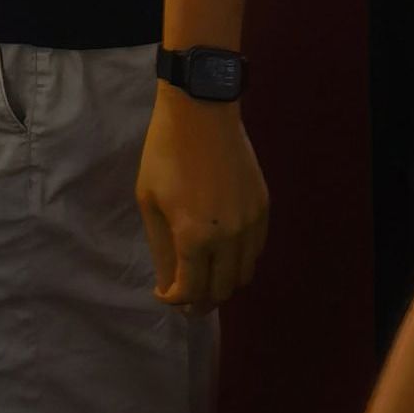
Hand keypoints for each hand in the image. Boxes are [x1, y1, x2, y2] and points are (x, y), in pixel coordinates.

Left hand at [137, 85, 268, 311]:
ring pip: (244, 275)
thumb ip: (161, 249)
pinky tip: (223, 251)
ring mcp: (251, 222)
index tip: (163, 294)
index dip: (174, 300)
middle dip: (200, 300)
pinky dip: (240, 261)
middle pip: (221, 291)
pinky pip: (256, 250)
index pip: (191, 291)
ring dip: (223, 283)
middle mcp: (229, 237)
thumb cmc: (164, 153)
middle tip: (184, 295)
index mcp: (194, 237)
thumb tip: (167, 284)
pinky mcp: (263, 207)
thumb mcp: (150, 202)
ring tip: (204, 276)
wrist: (202, 111)